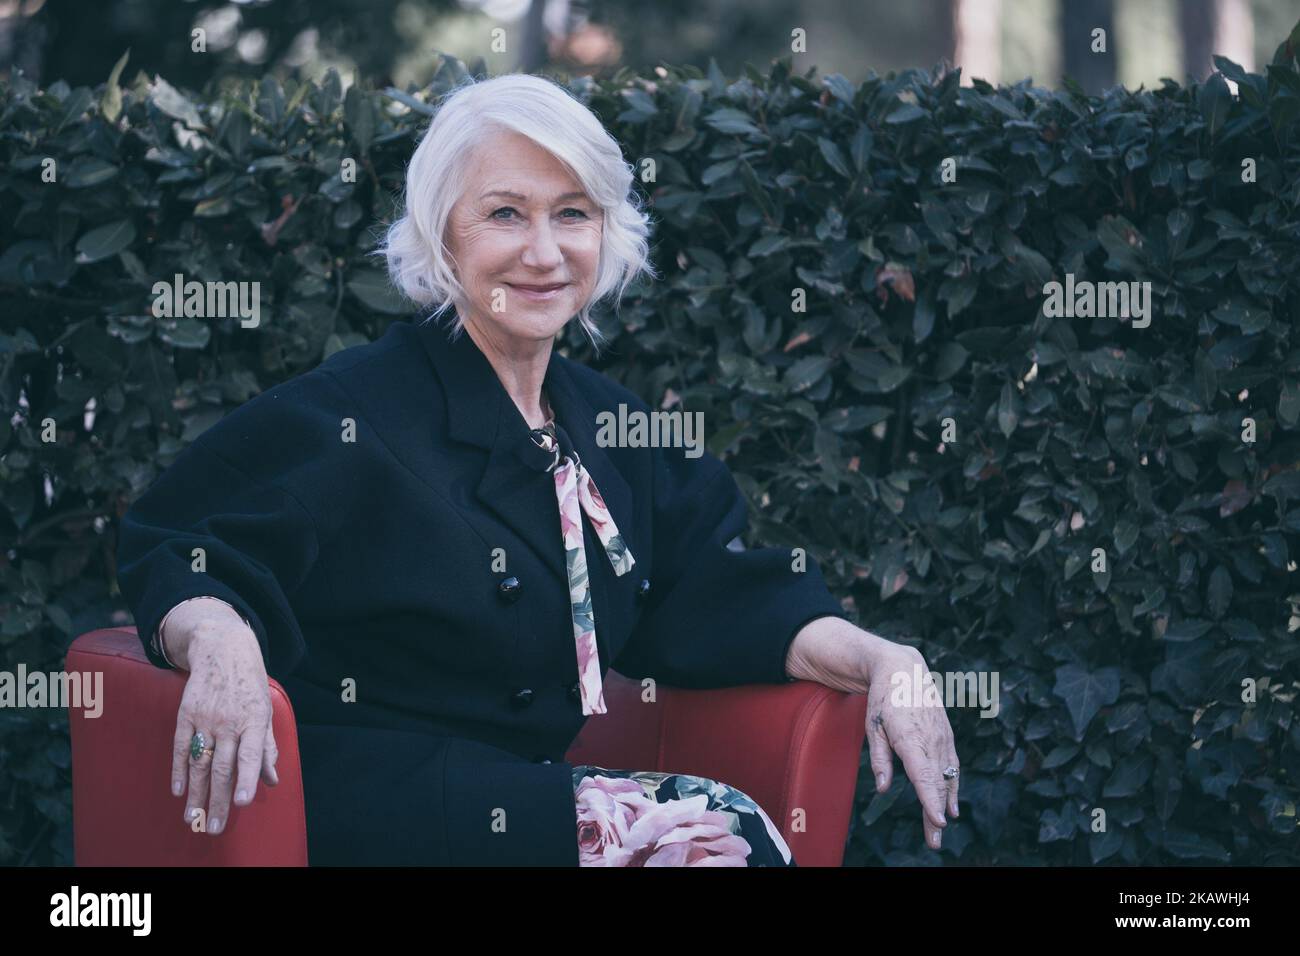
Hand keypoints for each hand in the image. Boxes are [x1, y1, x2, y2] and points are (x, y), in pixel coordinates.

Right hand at [162, 598, 278, 835]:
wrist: (223, 649)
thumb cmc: (250, 685)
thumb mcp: (266, 711)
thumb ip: (267, 747)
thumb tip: (272, 781)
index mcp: (254, 721)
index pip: (250, 755)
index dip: (246, 779)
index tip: (241, 803)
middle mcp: (230, 721)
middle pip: (221, 766)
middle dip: (217, 800)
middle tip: (213, 827)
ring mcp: (206, 717)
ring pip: (199, 762)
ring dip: (196, 794)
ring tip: (193, 819)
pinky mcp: (186, 713)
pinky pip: (181, 747)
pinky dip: (179, 771)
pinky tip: (179, 791)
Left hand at [785, 617, 959, 850]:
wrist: (904, 669)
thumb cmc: (883, 698)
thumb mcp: (872, 726)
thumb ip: (879, 758)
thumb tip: (884, 787)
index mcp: (911, 737)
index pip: (924, 776)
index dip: (931, 800)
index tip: (937, 821)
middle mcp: (931, 739)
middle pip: (936, 783)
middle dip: (935, 813)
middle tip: (934, 841)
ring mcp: (942, 737)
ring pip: (946, 777)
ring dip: (945, 805)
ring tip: (940, 830)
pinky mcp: (946, 736)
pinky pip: (952, 766)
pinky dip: (952, 787)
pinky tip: (951, 805)